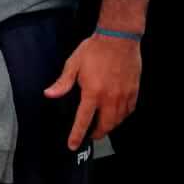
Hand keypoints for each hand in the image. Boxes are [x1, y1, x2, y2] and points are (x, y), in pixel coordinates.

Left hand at [45, 34, 141, 150]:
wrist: (119, 38)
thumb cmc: (95, 49)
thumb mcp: (73, 64)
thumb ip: (63, 83)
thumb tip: (49, 94)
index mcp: (92, 93)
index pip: (83, 121)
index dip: (77, 135)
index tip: (72, 145)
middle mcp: (109, 98)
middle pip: (104, 126)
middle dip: (96, 134)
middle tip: (90, 135)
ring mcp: (124, 96)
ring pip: (118, 121)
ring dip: (109, 126)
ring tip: (102, 126)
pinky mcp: (134, 91)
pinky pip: (129, 111)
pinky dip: (121, 117)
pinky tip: (116, 114)